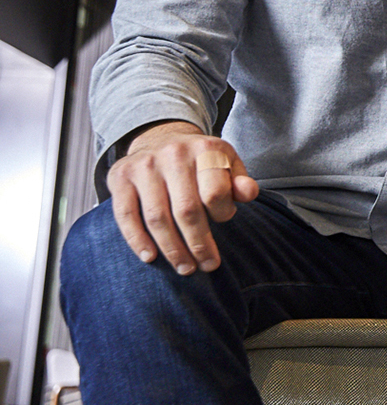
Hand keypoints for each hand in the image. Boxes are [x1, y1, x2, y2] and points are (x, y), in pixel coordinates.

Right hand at [107, 120, 259, 274]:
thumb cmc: (200, 160)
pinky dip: (137, 239)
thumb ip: (239, 181)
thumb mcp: (226, 162)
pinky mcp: (120, 177)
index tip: (224, 222)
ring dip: (171, 248)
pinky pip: (126, 215)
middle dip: (199, 243)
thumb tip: (249, 193)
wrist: (161, 137)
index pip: (215, 191)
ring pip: (157, 217)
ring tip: (184, 267)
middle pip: (186, 209)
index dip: (222, 213)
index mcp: (205, 149)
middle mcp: (173, 154)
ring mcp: (144, 165)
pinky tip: (150, 257)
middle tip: (207, 265)